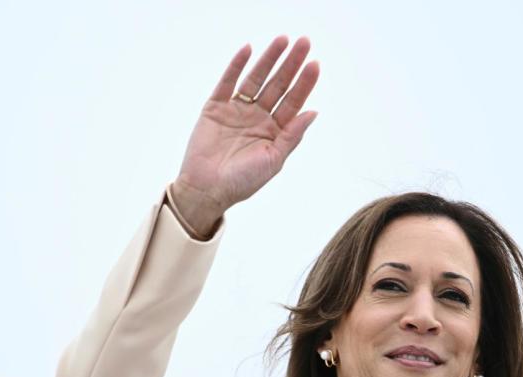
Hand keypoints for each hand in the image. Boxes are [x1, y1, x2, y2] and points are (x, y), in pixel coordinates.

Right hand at [171, 36, 319, 235]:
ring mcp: (237, 110)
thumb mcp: (273, 160)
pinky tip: (248, 50)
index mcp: (275, 131)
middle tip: (304, 42)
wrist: (207, 190)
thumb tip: (313, 112)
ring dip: (269, 59)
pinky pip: (227, 82)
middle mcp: (258, 117)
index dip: (304, 83)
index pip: (293, 101)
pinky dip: (236, 66)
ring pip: (256, 79)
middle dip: (291, 64)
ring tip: (282, 40)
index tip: (315, 64)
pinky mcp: (215, 107)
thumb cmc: (242, 182)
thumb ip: (292, 135)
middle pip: (278, 85)